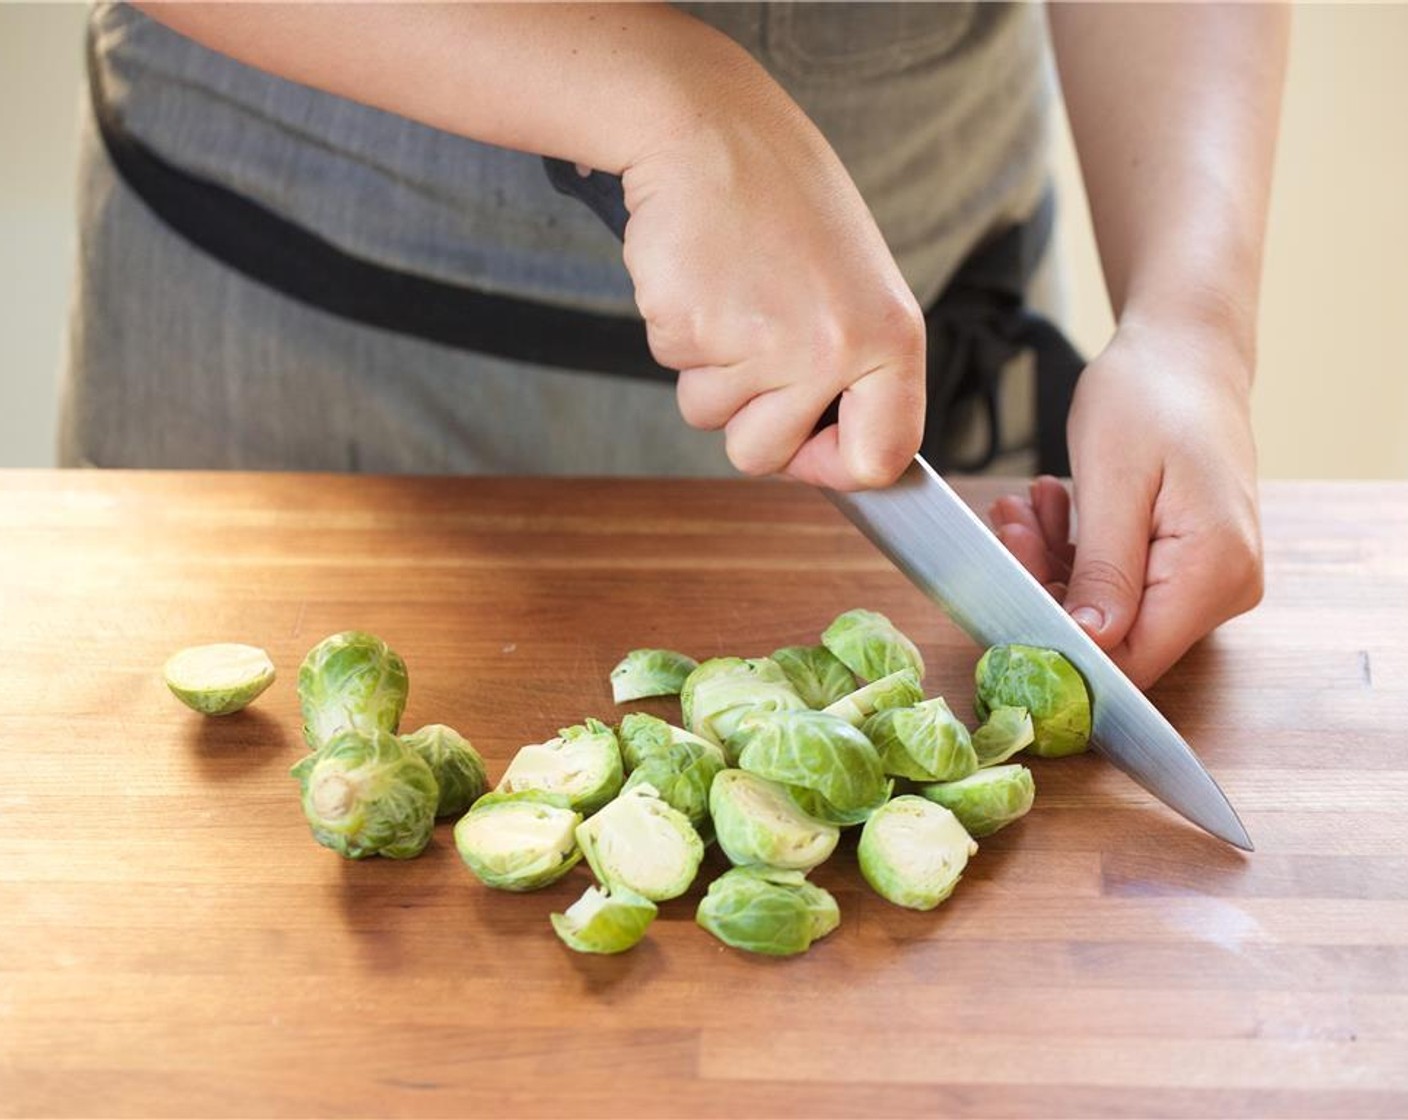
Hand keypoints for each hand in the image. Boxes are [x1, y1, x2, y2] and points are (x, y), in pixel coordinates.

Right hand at [619, 68, 924, 489]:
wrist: (710, 130)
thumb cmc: (783, 200)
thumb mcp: (855, 285)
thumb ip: (855, 369)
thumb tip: (842, 456)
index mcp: (888, 337)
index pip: (879, 458)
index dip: (834, 464)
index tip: (813, 444)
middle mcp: (832, 349)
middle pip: (765, 454)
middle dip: (745, 417)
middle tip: (754, 340)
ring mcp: (761, 345)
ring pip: (709, 416)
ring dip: (707, 368)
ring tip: (731, 293)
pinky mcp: (693, 330)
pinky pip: (672, 368)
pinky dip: (677, 331)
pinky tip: (701, 276)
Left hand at [989, 319, 1263, 687]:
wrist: (1185, 351)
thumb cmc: (1151, 395)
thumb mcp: (1113, 480)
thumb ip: (1105, 570)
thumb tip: (1090, 643)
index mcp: (1215, 571)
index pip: (1131, 659)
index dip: (1061, 645)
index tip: (1008, 590)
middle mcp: (1226, 587)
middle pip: (1116, 635)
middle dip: (1048, 588)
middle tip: (1008, 527)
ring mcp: (1212, 578)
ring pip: (1111, 609)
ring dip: (1054, 562)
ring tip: (1023, 507)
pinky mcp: (1190, 563)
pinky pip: (1123, 582)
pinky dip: (1077, 552)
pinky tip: (1050, 507)